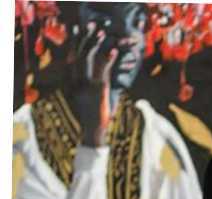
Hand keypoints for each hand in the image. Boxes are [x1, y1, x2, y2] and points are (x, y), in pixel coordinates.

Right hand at [69, 22, 118, 145]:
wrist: (92, 132)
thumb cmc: (89, 119)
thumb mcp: (82, 101)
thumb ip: (82, 88)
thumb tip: (87, 82)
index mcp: (70, 83)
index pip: (70, 58)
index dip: (74, 43)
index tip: (76, 31)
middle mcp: (76, 82)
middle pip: (78, 54)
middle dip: (84, 38)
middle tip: (91, 27)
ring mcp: (86, 85)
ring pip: (89, 59)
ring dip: (96, 44)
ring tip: (103, 34)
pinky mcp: (98, 90)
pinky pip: (103, 70)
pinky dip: (109, 59)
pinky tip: (114, 51)